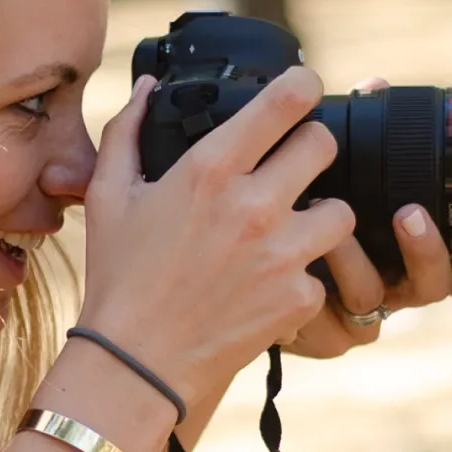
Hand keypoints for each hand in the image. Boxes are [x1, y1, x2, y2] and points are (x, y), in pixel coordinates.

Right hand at [80, 70, 353, 410]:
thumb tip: (146, 85)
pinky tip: (271, 287)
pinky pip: (323, 274)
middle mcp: (253, 205)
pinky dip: (302, 280)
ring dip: (321, 217)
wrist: (135, 365)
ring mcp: (282, 254)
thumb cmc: (118, 278)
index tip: (305, 89)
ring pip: (342, 211)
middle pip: (324, 145)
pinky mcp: (298, 298)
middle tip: (295, 165)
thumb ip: (127, 130)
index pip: (286, 101)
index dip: (304, 86)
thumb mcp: (109, 196)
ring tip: (291, 232)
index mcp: (209, 169)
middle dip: (312, 149)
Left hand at [283, 77, 451, 359]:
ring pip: (376, 296)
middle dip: (426, 248)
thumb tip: (376, 84)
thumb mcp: (333, 180)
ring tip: (331, 230)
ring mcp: (359, 312)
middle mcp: (391, 285)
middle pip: (432, 283)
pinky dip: (321, 302)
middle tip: (409, 214)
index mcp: (404, 253)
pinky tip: (307, 282)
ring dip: (356, 261)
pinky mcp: (322, 332)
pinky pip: (332, 325)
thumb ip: (363, 140)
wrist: (240, 274)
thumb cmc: (295, 221)